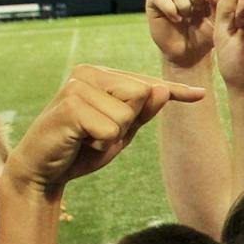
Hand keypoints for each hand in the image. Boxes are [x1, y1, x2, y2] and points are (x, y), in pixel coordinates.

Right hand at [6, 66, 204, 194]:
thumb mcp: (120, 132)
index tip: (200, 95)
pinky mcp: (70, 105)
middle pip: (143, 93)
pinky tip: (78, 141)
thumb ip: (142, 112)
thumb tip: (160, 89)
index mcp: (101, 74)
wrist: (43, 170)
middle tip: (97, 134)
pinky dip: (100, 143)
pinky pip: (110, 129)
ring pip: (128, 114)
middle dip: (128, 123)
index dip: (174, 92)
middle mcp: (88, 72)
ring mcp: (77, 86)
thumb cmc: (82, 149)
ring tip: (87, 137)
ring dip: (112, 136)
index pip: (146, 83)